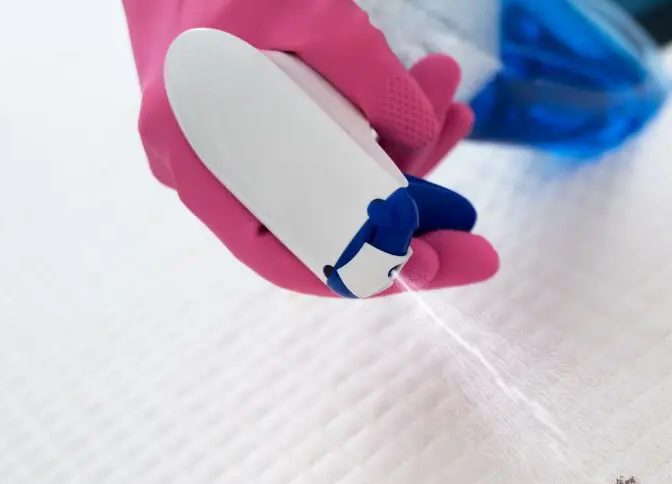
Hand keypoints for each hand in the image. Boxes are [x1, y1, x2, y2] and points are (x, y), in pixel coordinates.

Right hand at [124, 0, 498, 295]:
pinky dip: (381, 128)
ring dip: (405, 156)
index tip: (439, 266)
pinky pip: (325, 141)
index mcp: (196, 154)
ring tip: (459, 116)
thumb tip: (426, 130)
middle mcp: (207, 162)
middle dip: (407, 218)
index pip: (284, 253)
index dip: (367, 270)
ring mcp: (230, 139)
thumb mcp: (309, 11)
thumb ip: (371, 75)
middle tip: (475, 228)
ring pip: (330, 178)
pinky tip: (439, 106)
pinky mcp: (255, 112)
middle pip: (318, 225)